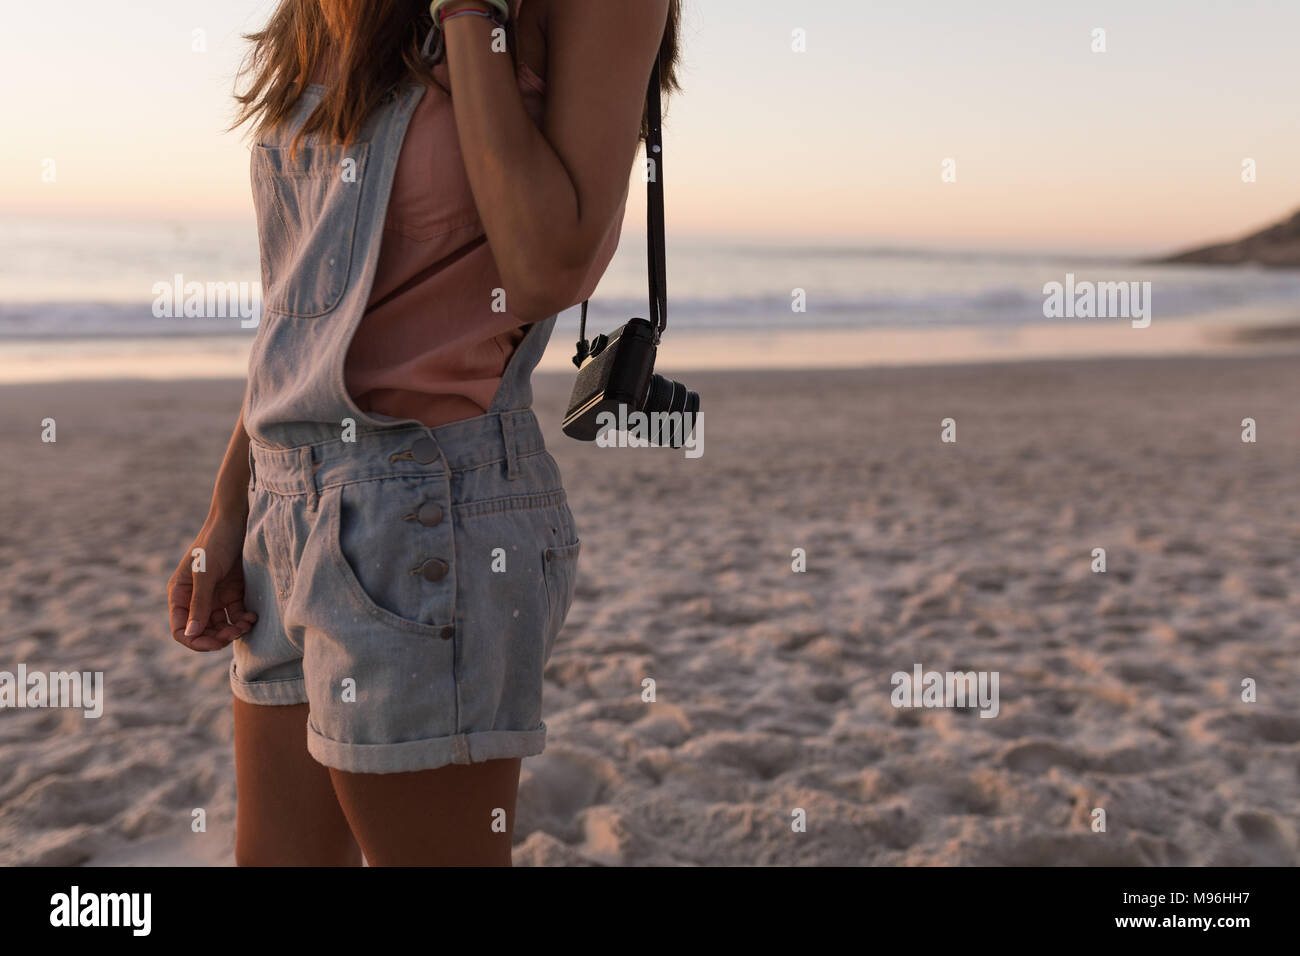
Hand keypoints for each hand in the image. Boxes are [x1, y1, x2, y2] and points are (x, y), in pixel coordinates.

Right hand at [167, 516, 256, 651]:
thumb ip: (199, 604)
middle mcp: (196, 598)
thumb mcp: (206, 573)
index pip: (181, 629)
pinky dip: (244, 620)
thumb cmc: (216, 542)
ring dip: (233, 630)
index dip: (195, 641)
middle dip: (218, 637)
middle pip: (203, 631)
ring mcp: (216, 596)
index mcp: (181, 594)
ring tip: (247, 624)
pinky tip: (253, 617)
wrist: (239, 520)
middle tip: (236, 632)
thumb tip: (191, 634)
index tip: (215, 643)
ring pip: (221, 626)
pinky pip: (236, 615)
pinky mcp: (234, 592)